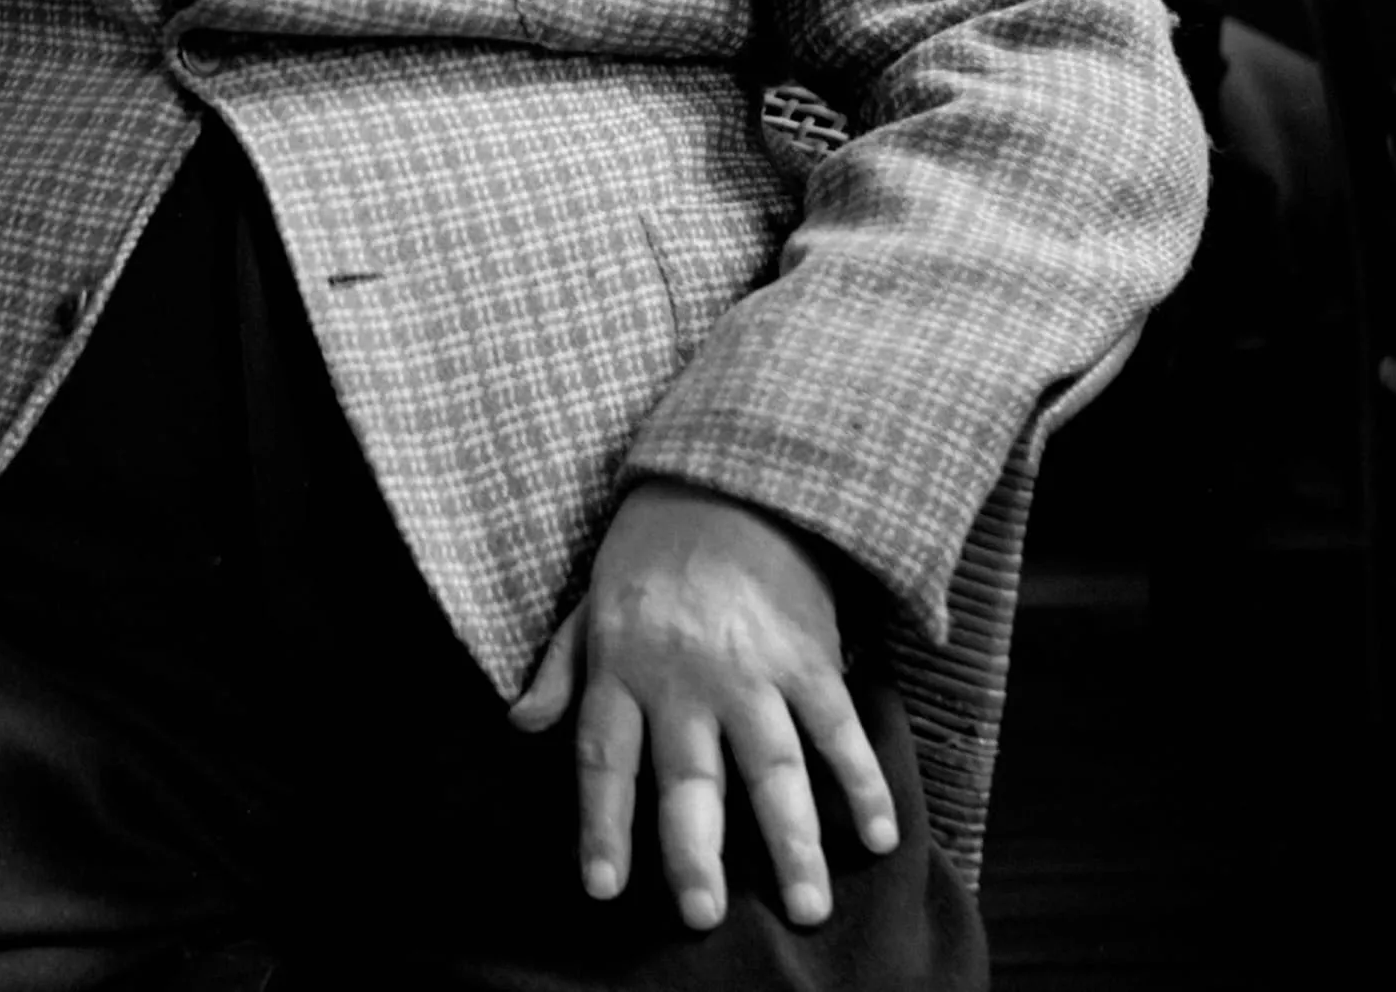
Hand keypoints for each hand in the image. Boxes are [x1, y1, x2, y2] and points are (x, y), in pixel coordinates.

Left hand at [509, 480, 897, 931]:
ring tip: (804, 906)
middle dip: (694, 850)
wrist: (725, 480)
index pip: (604, 758)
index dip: (602, 824)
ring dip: (791, 841)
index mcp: (623, 667)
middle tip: (702, 915)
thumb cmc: (650, 554)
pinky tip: (876, 837)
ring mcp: (751, 668)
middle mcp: (684, 676)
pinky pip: (837, 728)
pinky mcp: (807, 654)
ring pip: (772, 767)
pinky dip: (861, 783)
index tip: (604, 887)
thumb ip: (561, 671)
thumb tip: (520, 726)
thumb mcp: (590, 605)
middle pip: (689, 777)